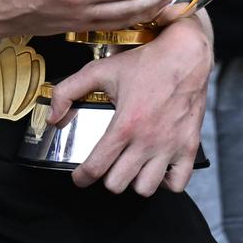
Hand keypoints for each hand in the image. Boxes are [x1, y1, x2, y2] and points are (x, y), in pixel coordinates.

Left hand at [51, 17, 210, 195]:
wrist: (187, 54)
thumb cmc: (146, 62)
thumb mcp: (101, 70)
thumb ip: (68, 90)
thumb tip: (53, 116)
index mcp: (125, 124)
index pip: (96, 168)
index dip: (82, 177)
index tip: (80, 177)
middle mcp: (148, 140)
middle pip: (118, 184)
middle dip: (107, 176)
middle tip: (107, 165)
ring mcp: (171, 146)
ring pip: (146, 188)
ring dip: (135, 180)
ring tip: (131, 166)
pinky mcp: (189, 147)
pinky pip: (177, 183)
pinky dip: (165, 182)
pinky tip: (157, 167)